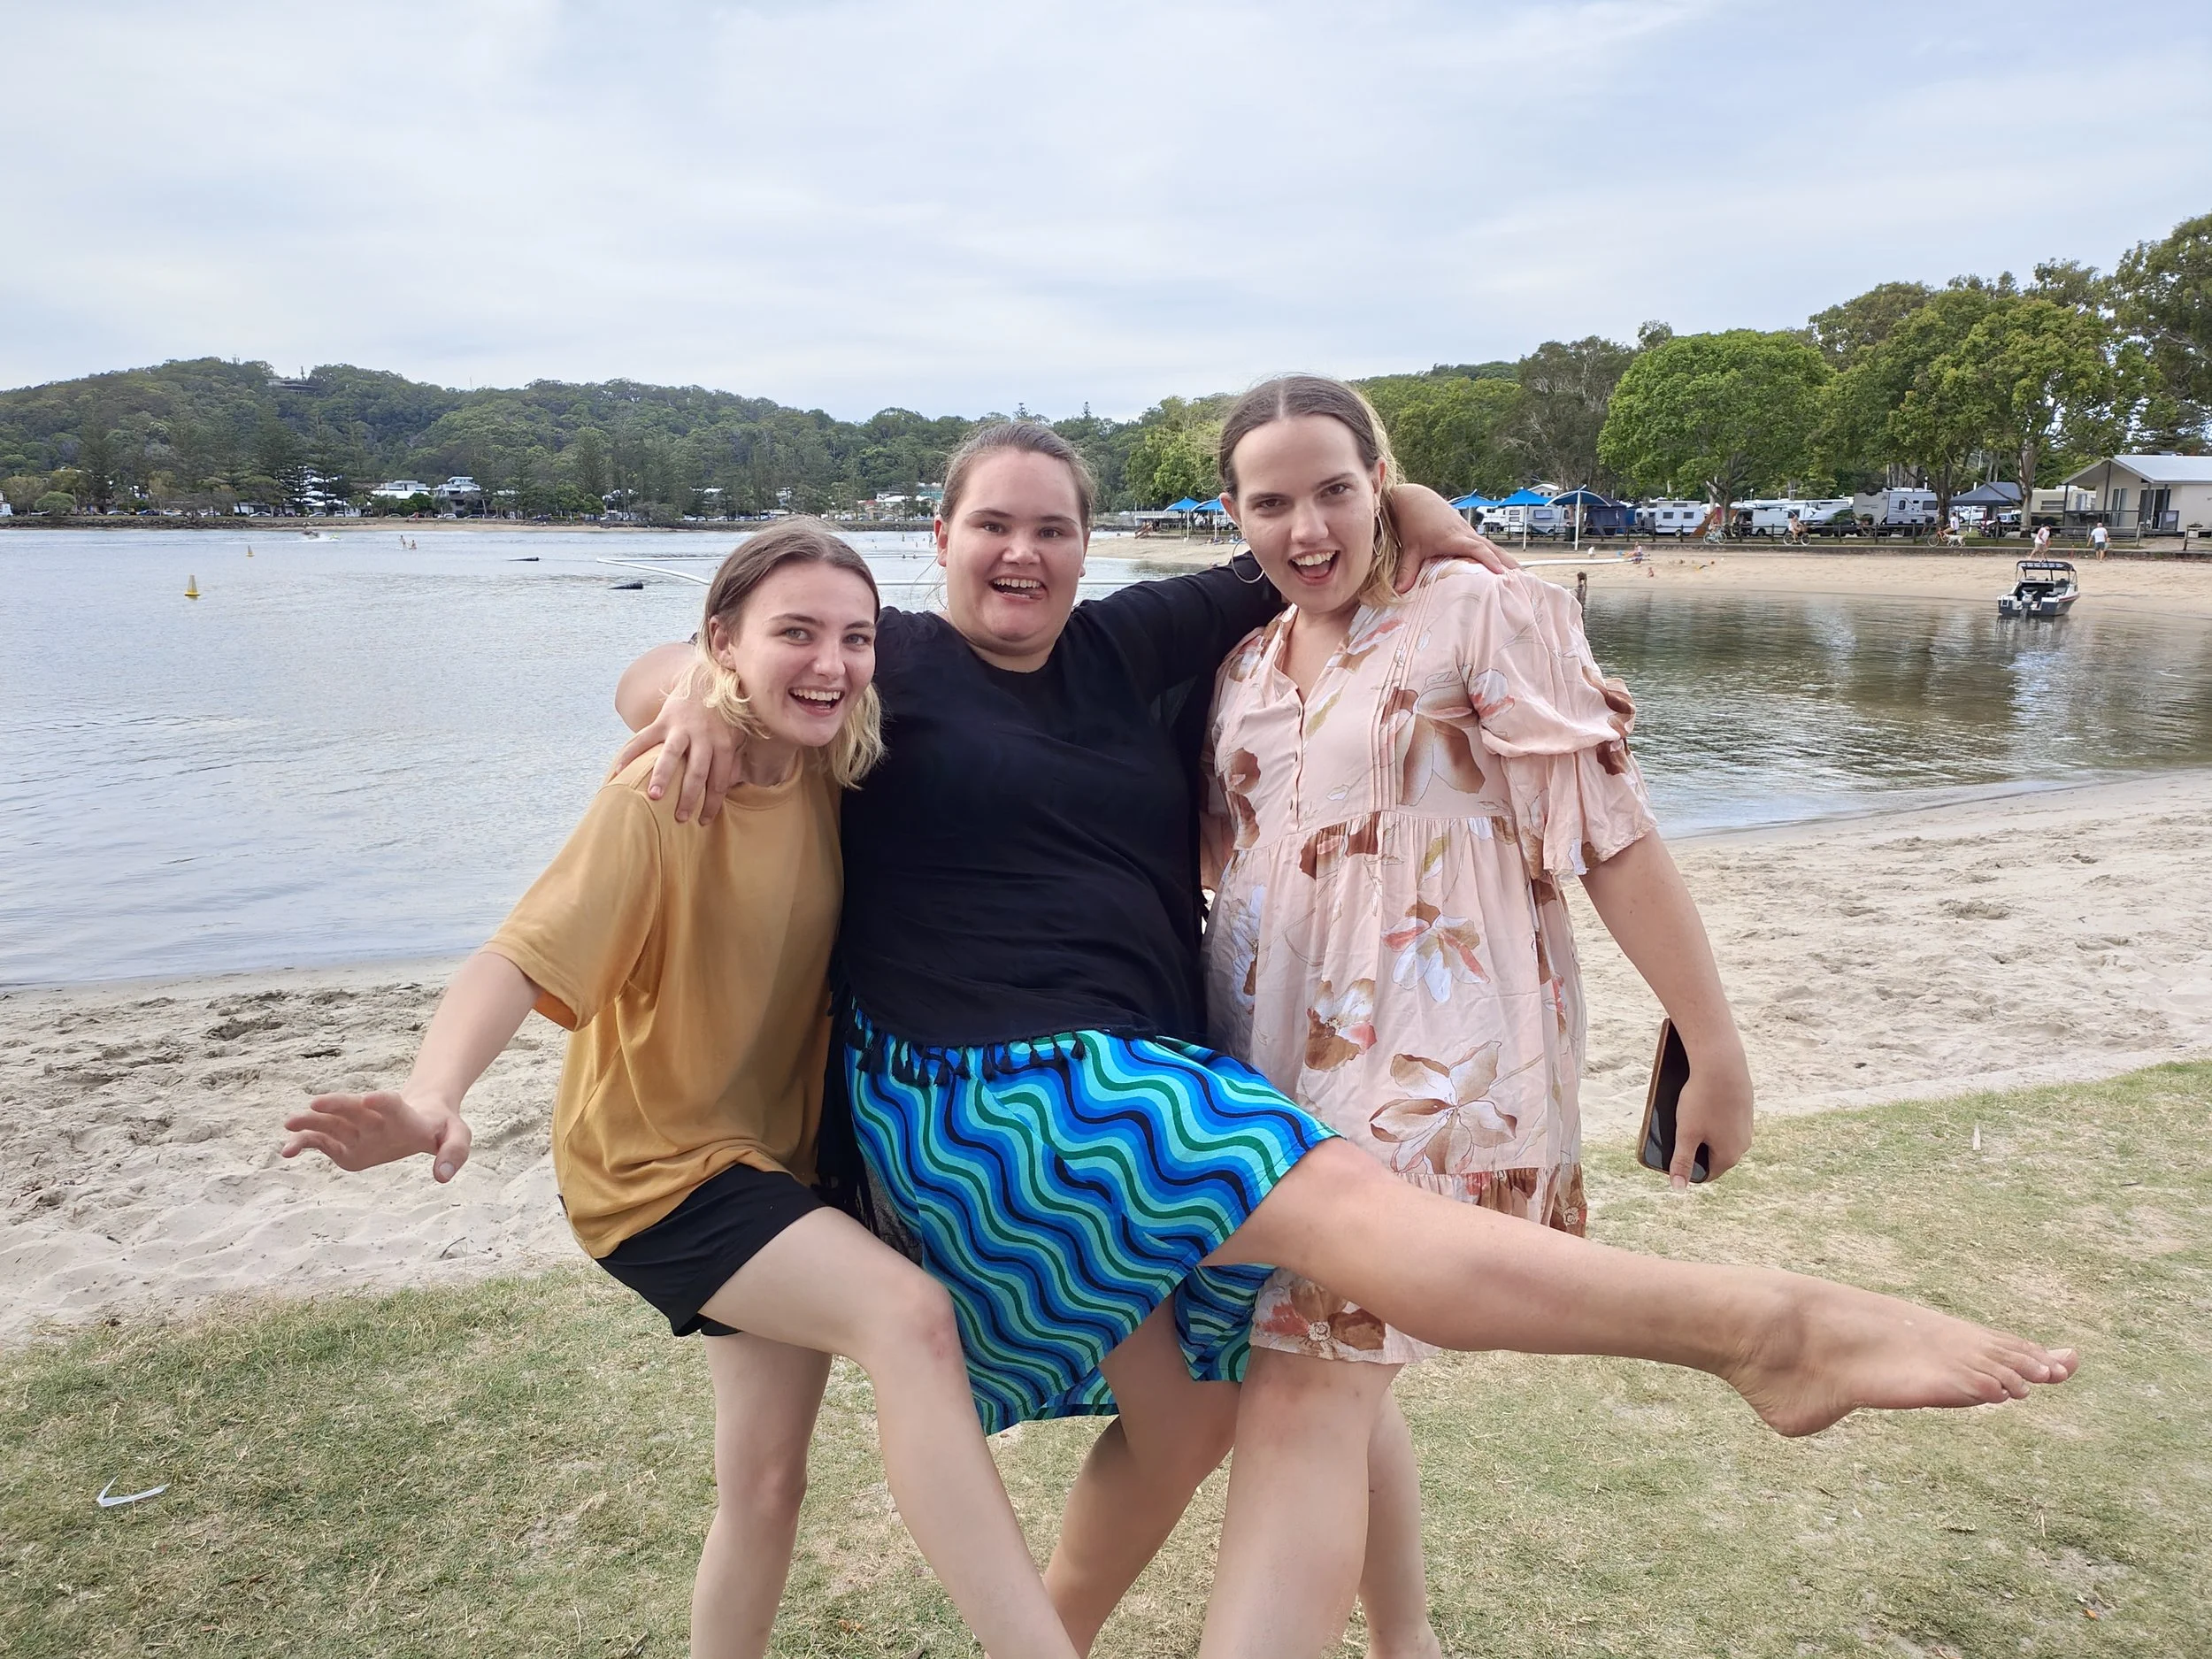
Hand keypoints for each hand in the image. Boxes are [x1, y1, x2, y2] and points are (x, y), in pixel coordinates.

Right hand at [281, 1091, 473, 1182]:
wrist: (422, 1113)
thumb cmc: (440, 1128)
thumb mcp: (458, 1137)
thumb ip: (454, 1153)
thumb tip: (442, 1177)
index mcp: (406, 1116)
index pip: (395, 1106)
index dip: (384, 1102)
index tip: (371, 1097)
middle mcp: (376, 1119)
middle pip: (355, 1110)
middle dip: (338, 1105)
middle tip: (317, 1102)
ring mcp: (358, 1130)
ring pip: (332, 1122)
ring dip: (312, 1122)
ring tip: (289, 1123)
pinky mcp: (345, 1142)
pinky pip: (322, 1141)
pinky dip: (305, 1144)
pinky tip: (287, 1152)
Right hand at [609, 679, 744, 824]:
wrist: (708, 678)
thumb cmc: (723, 714)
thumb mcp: (736, 734)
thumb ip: (732, 758)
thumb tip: (732, 787)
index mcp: (724, 744)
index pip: (719, 780)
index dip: (712, 803)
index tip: (704, 820)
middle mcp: (703, 737)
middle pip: (697, 772)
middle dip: (689, 797)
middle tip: (681, 818)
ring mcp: (681, 728)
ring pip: (671, 755)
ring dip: (662, 777)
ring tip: (654, 796)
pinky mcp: (662, 720)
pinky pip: (643, 739)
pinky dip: (629, 754)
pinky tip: (618, 770)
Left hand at [1386, 483, 1520, 588]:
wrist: (1416, 500)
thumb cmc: (1413, 522)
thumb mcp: (1410, 548)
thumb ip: (1407, 570)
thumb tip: (1400, 591)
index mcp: (1454, 537)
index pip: (1477, 549)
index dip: (1489, 561)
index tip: (1502, 574)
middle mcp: (1466, 534)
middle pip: (1493, 549)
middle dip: (1509, 564)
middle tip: (1525, 581)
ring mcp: (1469, 533)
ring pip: (1493, 547)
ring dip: (1508, 561)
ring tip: (1523, 578)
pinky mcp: (1468, 533)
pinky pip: (1487, 546)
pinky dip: (1497, 556)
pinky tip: (1505, 568)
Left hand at [1671, 1048, 1752, 1190]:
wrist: (1722, 1064)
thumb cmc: (1702, 1100)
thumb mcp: (1686, 1133)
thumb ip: (1682, 1162)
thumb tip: (1678, 1189)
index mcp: (1729, 1156)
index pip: (1706, 1174)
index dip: (1688, 1167)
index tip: (1675, 1152)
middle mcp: (1743, 1145)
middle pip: (1713, 1156)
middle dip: (1696, 1147)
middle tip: (1679, 1131)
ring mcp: (1747, 1127)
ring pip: (1720, 1137)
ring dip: (1705, 1132)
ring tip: (1689, 1115)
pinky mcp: (1746, 1110)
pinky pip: (1727, 1122)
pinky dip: (1714, 1117)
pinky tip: (1703, 1104)